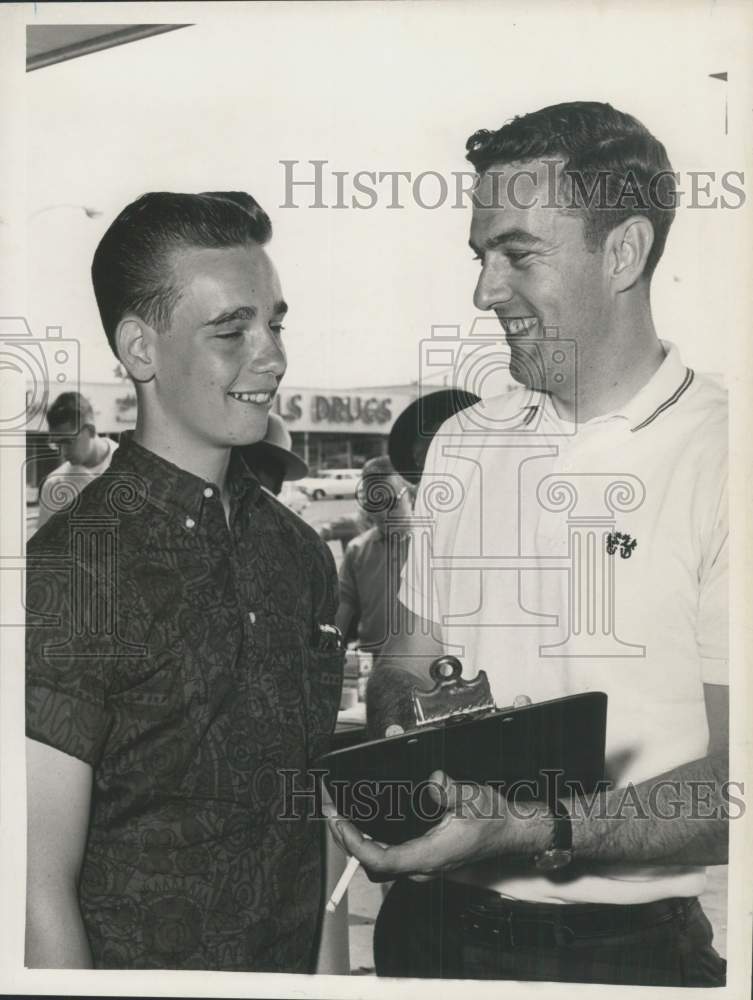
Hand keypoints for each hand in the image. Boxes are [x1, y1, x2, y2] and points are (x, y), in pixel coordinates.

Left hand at [328, 770, 549, 880]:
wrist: (511, 831)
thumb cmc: (493, 818)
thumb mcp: (474, 798)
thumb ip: (452, 791)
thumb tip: (433, 781)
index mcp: (431, 856)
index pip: (381, 860)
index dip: (355, 844)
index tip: (339, 821)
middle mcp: (422, 866)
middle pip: (371, 863)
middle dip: (345, 838)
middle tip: (329, 810)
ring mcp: (422, 865)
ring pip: (377, 862)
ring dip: (354, 841)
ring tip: (338, 815)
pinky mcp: (422, 858)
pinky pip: (388, 856)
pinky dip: (369, 840)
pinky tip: (361, 822)